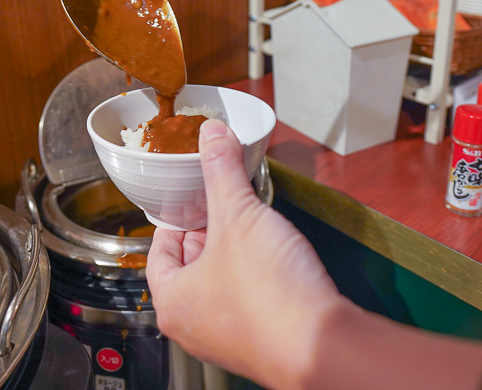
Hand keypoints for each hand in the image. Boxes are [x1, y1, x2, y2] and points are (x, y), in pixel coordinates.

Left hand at [147, 119, 481, 389]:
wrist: (323, 344)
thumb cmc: (270, 296)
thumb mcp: (239, 214)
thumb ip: (222, 170)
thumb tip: (211, 135)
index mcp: (172, 301)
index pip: (158, 250)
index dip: (177, 216)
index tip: (192, 197)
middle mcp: (194, 327)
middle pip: (190, 264)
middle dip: (210, 230)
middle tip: (226, 202)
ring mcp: (228, 338)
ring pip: (222, 282)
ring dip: (236, 250)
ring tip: (253, 223)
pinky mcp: (262, 340)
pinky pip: (249, 299)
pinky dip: (257, 274)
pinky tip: (275, 255)